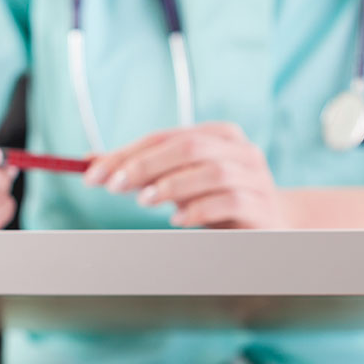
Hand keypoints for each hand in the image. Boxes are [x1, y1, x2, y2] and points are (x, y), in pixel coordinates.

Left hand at [83, 123, 288, 228]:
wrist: (273, 227)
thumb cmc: (217, 201)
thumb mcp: (177, 182)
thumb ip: (142, 171)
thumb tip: (90, 162)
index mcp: (219, 135)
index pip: (166, 137)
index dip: (127, 153)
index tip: (93, 173)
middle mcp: (241, 151)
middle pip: (189, 147)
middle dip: (146, 165)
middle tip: (115, 186)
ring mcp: (256, 178)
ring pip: (213, 172)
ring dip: (173, 185)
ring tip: (145, 202)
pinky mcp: (263, 208)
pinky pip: (231, 202)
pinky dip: (200, 209)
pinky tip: (178, 219)